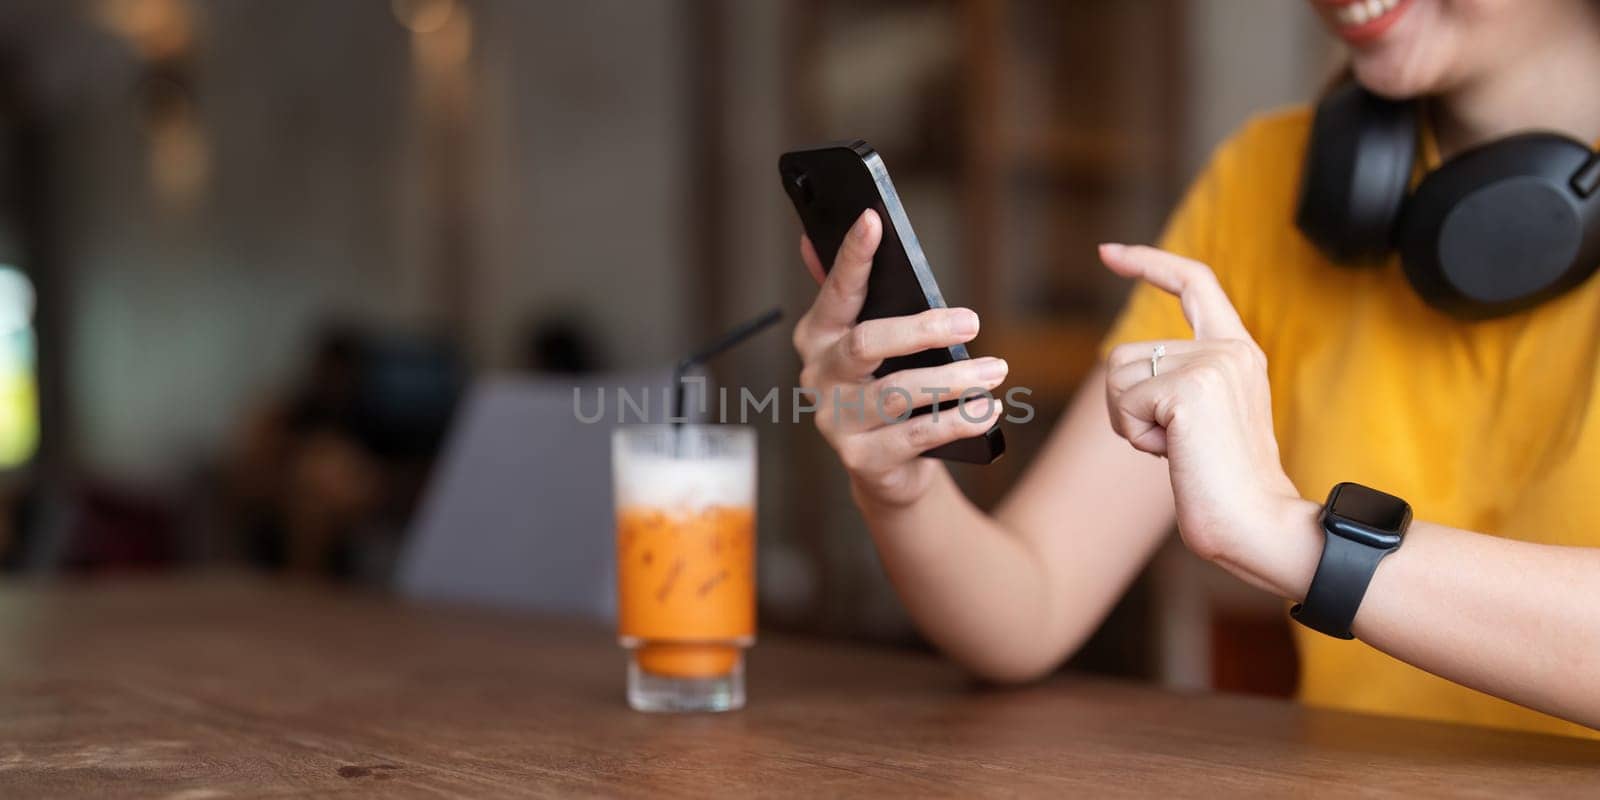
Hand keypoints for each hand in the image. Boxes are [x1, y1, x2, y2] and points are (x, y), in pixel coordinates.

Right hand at [792, 211, 1007, 506]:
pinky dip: (958, 420)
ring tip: (995, 370)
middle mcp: (819, 376)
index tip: (873, 219)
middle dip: (923, 329)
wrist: (887, 466)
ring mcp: (836, 421)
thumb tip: (813, 237)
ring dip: (953, 379)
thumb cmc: (886, 384)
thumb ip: (854, 294)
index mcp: (819, 336)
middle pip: (866, 343)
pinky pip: (917, 436)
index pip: (837, 290)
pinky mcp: (862, 460)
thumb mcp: (875, 342)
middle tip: (973, 322)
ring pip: (898, 392)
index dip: (853, 256)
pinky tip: (987, 408)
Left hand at [1099, 244, 1316, 597]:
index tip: (1109, 252)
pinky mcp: (1188, 390)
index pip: (1193, 283)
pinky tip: (1175, 455)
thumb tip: (1126, 371)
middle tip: (1176, 444)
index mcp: (1238, 352)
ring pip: (1116, 378)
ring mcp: (1211, 365)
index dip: (1148, 263)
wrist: (1259, 526)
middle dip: (1128, 407)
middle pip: (1124, 356)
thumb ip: (1178, 383)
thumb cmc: (1225, 487)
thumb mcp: (1204, 420)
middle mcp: (1228, 349)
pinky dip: (1135, 436)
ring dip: (1130, 423)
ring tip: (1179, 450)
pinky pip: (1122, 405)